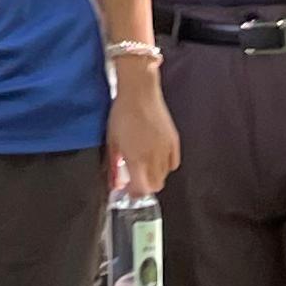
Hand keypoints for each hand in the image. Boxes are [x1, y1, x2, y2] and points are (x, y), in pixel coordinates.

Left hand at [109, 73, 179, 197]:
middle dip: (144, 186)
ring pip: (164, 176)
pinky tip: (156, 158)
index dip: (134, 193)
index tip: (128, 189)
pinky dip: (165, 166)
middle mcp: (153, 158)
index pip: (141, 190)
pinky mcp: (173, 141)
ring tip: (144, 166)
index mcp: (137, 160)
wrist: (139, 92)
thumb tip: (116, 182)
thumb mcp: (112, 141)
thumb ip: (114, 165)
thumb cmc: (121, 114)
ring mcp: (165, 150)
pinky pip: (173, 163)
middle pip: (155, 186)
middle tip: (135, 179)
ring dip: (154, 176)